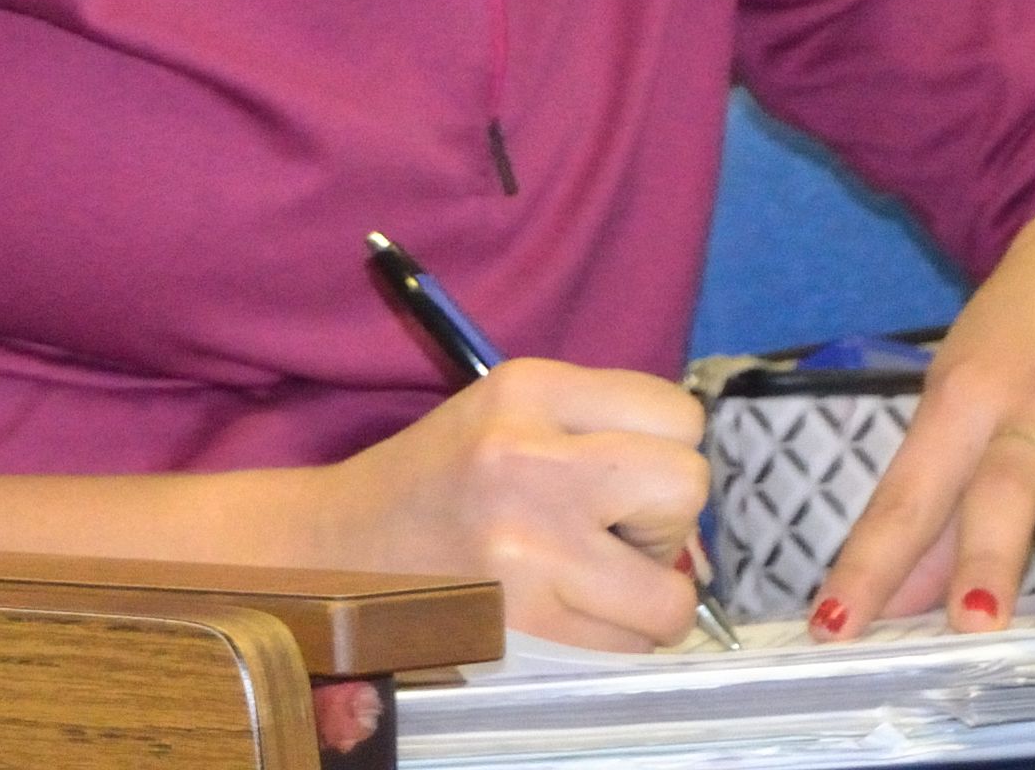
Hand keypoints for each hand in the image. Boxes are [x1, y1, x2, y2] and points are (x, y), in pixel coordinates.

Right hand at [308, 360, 712, 650]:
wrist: (340, 549)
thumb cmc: (442, 479)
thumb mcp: (508, 413)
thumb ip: (598, 426)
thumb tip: (694, 488)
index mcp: (528, 389)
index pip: (678, 413)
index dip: (664, 450)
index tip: (621, 473)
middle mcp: (529, 459)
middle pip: (687, 486)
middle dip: (664, 517)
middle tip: (610, 529)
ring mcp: (528, 549)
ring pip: (672, 589)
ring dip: (647, 593)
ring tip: (590, 577)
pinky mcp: (523, 624)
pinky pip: (631, 643)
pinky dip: (618, 636)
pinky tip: (569, 612)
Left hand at [807, 192, 1034, 640]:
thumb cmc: (1014, 343)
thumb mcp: (958, 400)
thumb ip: (930, 505)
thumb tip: (887, 602)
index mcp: (961, 402)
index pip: (907, 494)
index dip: (871, 562)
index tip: (838, 625)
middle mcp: (1032, 413)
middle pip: (1003, 488)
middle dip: (987, 557)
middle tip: (973, 625)